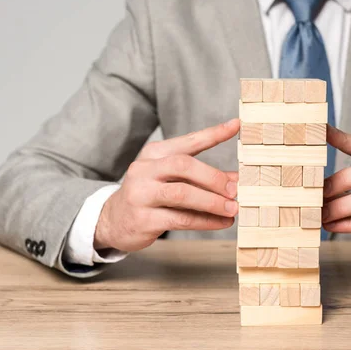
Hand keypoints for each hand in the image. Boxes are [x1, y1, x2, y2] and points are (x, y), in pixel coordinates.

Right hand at [94, 119, 239, 251]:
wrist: (114, 220)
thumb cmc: (151, 195)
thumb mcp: (172, 179)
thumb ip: (201, 177)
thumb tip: (236, 180)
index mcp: (154, 153)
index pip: (188, 140)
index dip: (213, 133)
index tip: (236, 125)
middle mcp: (144, 169)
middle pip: (184, 165)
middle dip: (214, 178)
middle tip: (236, 190)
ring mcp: (141, 194)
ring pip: (182, 194)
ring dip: (212, 202)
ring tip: (233, 209)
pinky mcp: (143, 219)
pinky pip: (180, 219)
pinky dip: (205, 221)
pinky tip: (221, 223)